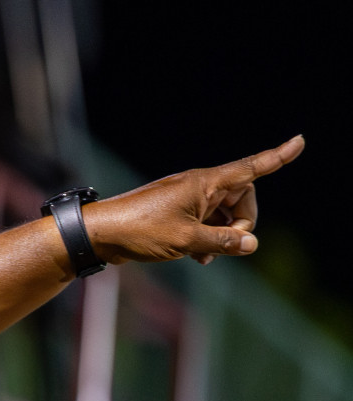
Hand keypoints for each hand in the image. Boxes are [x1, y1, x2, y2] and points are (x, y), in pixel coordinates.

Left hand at [84, 135, 303, 267]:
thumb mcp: (187, 241)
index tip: (300, 141)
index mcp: (204, 183)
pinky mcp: (176, 212)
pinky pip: (205, 222)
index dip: (277, 157)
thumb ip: (222, 242)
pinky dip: (208, 238)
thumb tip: (250, 244)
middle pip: (241, 198)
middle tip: (226, 245)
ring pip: (223, 214)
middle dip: (242, 223)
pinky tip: (198, 259)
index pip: (250, 168)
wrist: (100, 234)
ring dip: (223, 235)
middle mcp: (198, 186)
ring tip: (206, 257)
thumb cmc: (140, 231)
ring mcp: (186, 199)